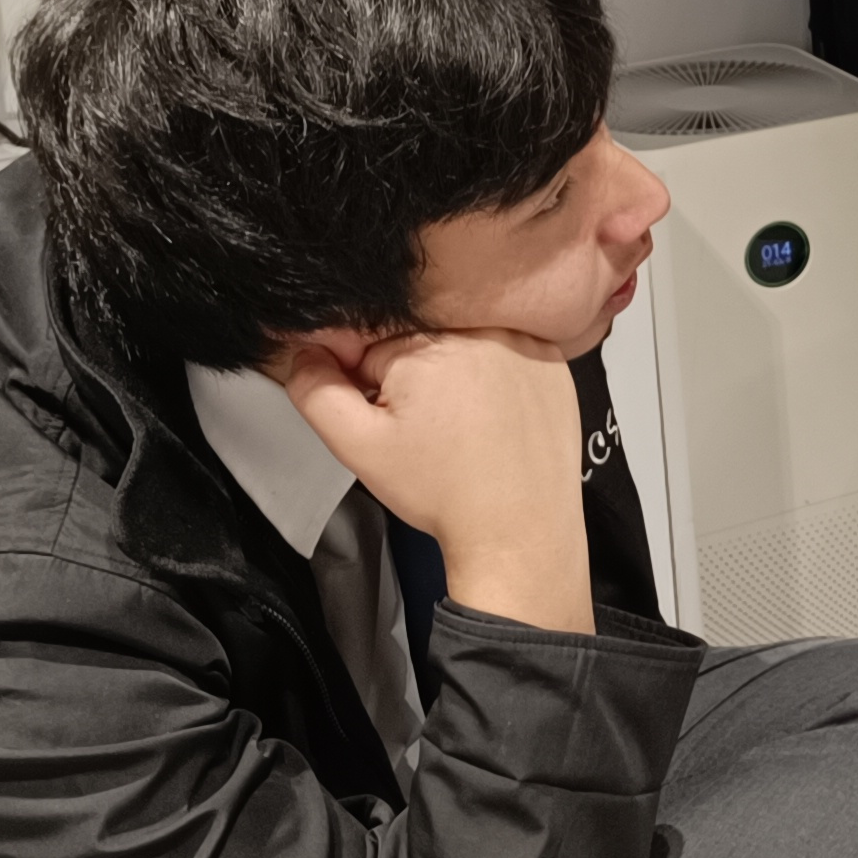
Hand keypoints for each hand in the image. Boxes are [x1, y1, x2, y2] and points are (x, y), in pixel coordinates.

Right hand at [274, 331, 594, 635]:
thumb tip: (303, 350)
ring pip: (463, 344)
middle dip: (411, 379)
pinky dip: (496, 377)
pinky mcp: (554, 360)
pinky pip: (507, 353)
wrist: (519, 529)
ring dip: (454, 375)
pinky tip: (496, 418)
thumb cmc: (439, 490)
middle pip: (419, 340)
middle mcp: (481, 329)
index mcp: (426, 343)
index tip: (391, 421)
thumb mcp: (358, 445)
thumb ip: (316, 391)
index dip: (370, 386)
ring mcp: (526, 341)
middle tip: (429, 431)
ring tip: (463, 428)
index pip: (371, 344)